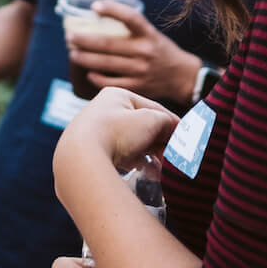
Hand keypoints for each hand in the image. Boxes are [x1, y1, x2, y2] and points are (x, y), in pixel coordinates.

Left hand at [56, 87, 177, 173]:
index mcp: (116, 95)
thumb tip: (174, 131)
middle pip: (142, 126)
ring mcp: (96, 132)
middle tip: (175, 154)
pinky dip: (135, 162)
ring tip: (163, 166)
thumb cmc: (116, 133)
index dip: (171, 122)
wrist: (81, 160)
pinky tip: (147, 172)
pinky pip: (120, 155)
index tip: (185, 136)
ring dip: (149, 153)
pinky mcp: (92, 153)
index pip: (152, 107)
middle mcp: (103, 110)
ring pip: (132, 142)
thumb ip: (166, 122)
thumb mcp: (150, 121)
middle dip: (160, 141)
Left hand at [66, 3, 200, 106]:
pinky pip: (112, 83)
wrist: (181, 76)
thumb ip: (131, 28)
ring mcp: (141, 70)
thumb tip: (98, 17)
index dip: (112, 10)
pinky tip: (87, 72)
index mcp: (148, 34)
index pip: (130, 17)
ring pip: (106, 64)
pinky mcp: (138, 86)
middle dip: (85, 40)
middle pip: (108, 44)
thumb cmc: (160, 50)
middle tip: (70, 37)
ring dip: (85, 58)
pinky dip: (97, 78)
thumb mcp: (151, 33)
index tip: (94, 6)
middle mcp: (145, 51)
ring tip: (72, 53)